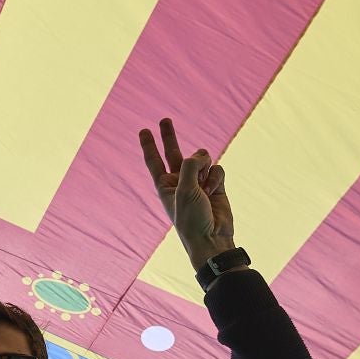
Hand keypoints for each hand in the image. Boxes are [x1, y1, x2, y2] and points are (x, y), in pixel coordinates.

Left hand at [139, 117, 233, 265]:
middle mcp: (180, 181)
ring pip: (202, 159)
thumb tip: (203, 154)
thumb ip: (190, 165)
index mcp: (165, 185)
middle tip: (164, 119)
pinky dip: (216, 177)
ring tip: (203, 188)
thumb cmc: (191, 219)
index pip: (154, 160)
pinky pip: (217, 168)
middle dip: (169, 136)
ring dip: (204, 168)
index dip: (148, 145)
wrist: (212, 238)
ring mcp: (198, 182)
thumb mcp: (184, 189)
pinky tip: (214, 191)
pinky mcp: (215, 184)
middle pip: (173, 153)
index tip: (143, 131)